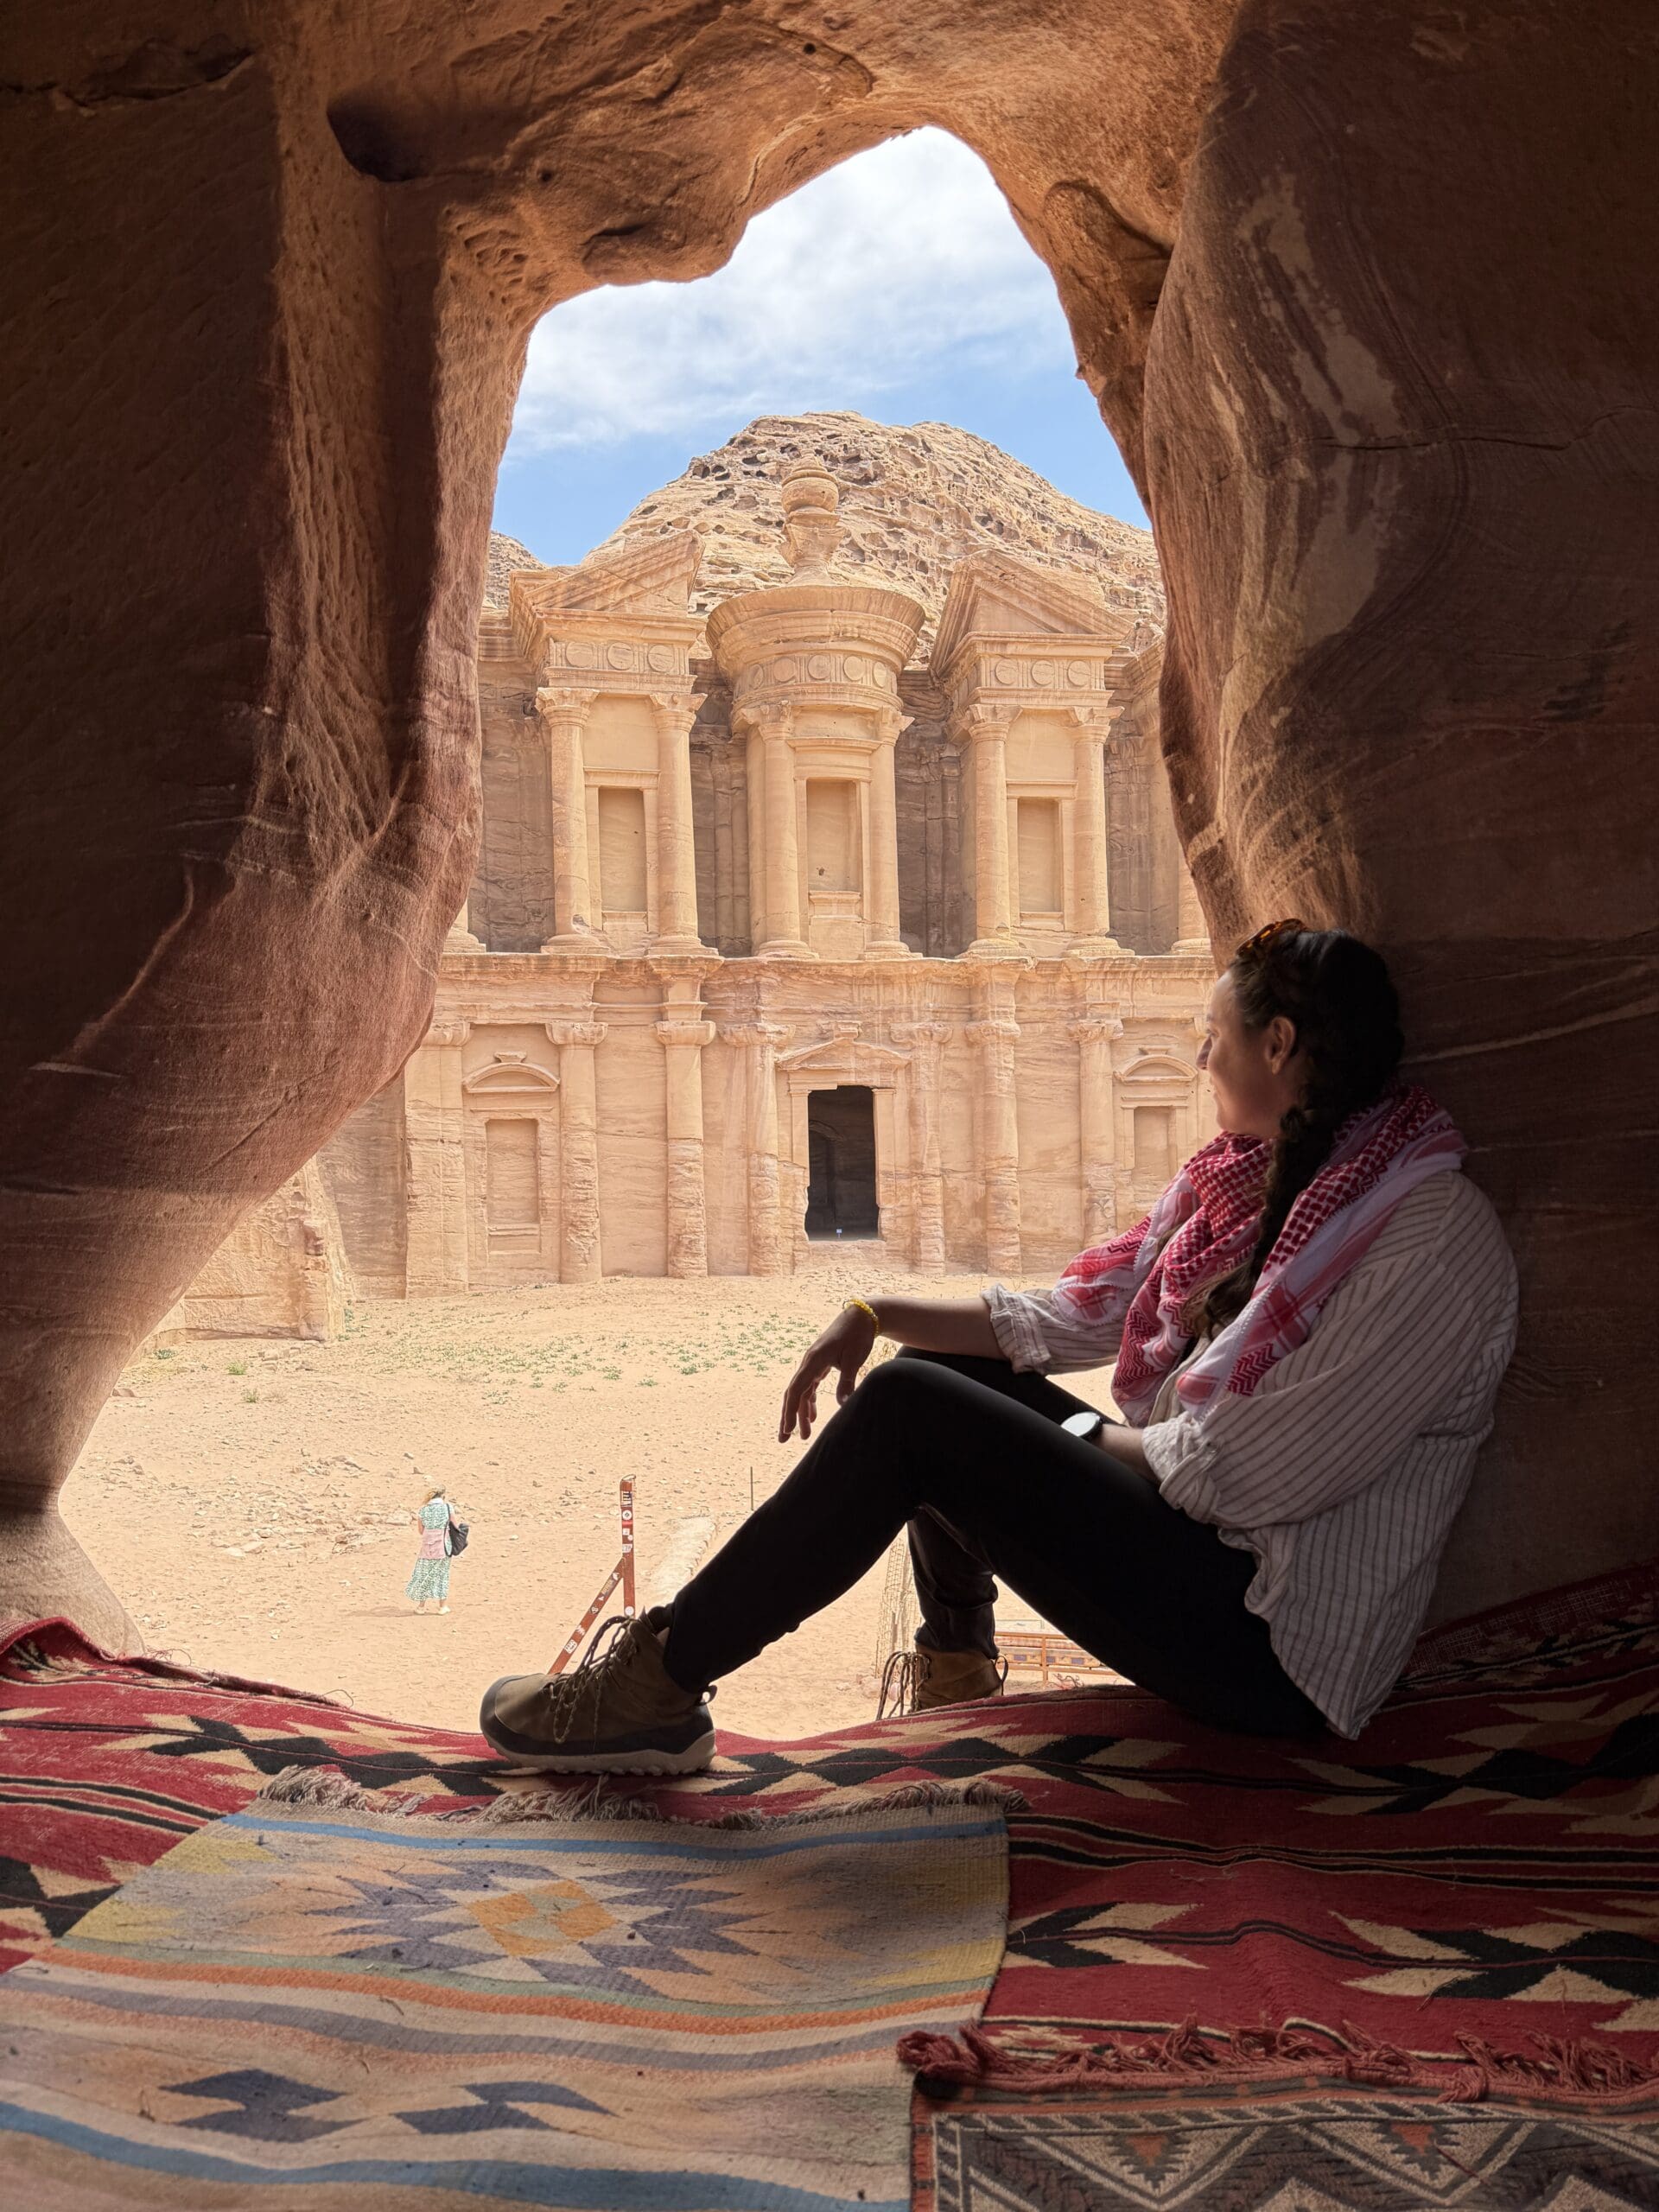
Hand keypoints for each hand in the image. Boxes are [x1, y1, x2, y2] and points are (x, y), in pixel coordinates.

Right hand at [778, 1304, 878, 1442]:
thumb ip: (847, 1381)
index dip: (790, 1411)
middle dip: (788, 1417)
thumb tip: (842, 1404)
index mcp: (813, 1360)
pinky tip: (812, 1418)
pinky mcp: (819, 1366)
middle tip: (784, 1439)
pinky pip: (809, 1388)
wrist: (860, 1317)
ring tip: (803, 1436)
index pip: (796, 1390)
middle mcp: (808, 1363)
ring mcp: (813, 1364)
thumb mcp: (854, 1359)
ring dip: (800, 1414)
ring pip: (801, 1393)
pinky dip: (809, 1403)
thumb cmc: (857, 1335)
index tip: (788, 1429)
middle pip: (793, 1394)